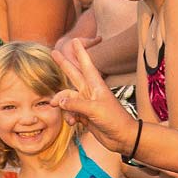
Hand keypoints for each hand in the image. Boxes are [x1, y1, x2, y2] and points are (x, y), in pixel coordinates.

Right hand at [50, 40, 139, 155]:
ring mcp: (86, 103)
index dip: (81, 52)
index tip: (76, 40)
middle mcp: (90, 91)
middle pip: (73, 74)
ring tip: (64, 113)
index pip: (86, 64)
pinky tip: (73, 123)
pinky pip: (70, 112)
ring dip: (63, 106)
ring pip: (67, 98)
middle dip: (64, 64)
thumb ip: (75, 103)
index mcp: (95, 85)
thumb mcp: (94, 109)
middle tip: (54, 52)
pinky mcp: (84, 115)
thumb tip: (58, 101)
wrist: (122, 137)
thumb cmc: (114, 119)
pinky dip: (69, 117)